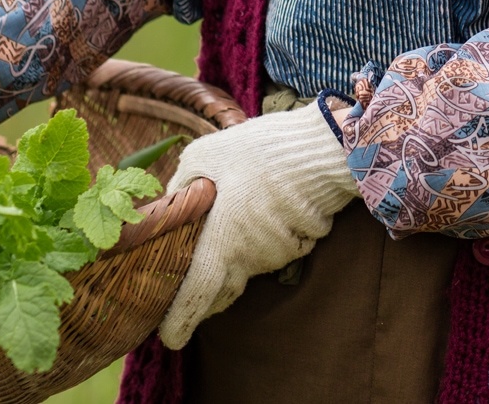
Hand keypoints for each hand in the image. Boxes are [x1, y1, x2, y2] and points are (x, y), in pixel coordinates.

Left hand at [156, 99, 358, 348]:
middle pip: (221, 289)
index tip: (168, 339)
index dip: (180, 321)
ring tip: (233, 217)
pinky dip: (261, 240)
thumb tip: (171, 208)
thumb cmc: (256, 152)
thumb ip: (181, 188)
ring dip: (235, 254)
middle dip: (204, 293)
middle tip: (190, 282)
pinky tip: (263, 210)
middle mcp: (249, 258)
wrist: (320, 149)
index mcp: (221, 243)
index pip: (196, 296)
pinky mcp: (299, 246)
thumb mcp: (203, 157)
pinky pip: (271, 252)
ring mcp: (276, 254)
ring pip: (247, 267)